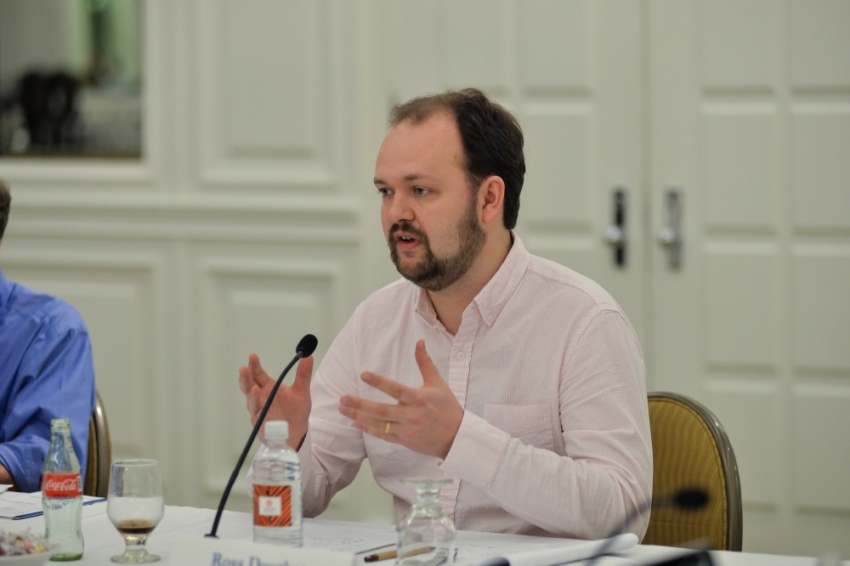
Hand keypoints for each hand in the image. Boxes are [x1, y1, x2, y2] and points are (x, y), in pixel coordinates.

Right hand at [238, 353, 312, 449]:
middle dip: (246, 378)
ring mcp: (259, 411)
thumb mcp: (302, 391)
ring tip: (254, 388)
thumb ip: (303, 374)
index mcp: (268, 388)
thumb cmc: (296, 411)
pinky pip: (258, 418)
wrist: (298, 433)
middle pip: (249, 386)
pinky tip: (261, 408)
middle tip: (244, 369)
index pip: (258, 374)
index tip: (252, 356)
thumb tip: (308, 355)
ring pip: (251, 402)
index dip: (254, 366)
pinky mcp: (261, 425)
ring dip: (251, 396)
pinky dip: (259, 413)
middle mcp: (260, 398)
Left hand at [338, 340, 463, 458]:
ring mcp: (406, 430)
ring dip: (359, 416)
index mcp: (419, 399)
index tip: (363, 375)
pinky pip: (383, 435)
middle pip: (382, 410)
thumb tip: (419, 342)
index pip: (396, 389)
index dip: (379, 382)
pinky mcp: (404, 441)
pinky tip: (355, 423)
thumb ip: (425, 363)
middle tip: (343, 398)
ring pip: (379, 424)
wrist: (457, 437)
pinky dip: (368, 430)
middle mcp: (411, 415)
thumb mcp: (437, 383)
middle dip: (360, 404)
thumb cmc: (447, 407)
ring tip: (343, 408)